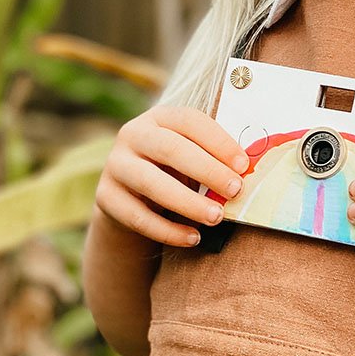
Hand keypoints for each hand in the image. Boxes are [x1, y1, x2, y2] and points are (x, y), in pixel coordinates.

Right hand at [95, 105, 248, 247]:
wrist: (131, 199)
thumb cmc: (174, 172)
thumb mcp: (191, 156)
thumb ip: (214, 158)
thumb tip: (249, 172)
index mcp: (159, 117)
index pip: (189, 121)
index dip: (218, 142)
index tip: (244, 165)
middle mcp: (133, 134)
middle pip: (170, 148)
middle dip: (207, 170)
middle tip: (235, 191)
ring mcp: (115, 165)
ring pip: (151, 183)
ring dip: (188, 202)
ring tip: (216, 218)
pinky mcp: (105, 197)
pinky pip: (137, 216)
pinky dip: (168, 230)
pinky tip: (193, 238)